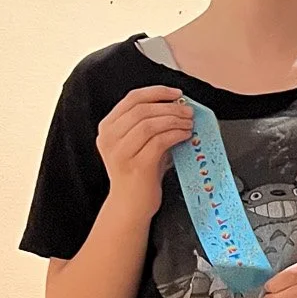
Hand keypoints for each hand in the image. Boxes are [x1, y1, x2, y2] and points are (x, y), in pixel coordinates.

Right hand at [97, 87, 193, 218]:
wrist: (130, 205)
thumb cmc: (138, 173)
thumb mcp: (139, 143)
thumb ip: (150, 123)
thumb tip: (178, 106)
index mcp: (107, 128)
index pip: (132, 99)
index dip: (157, 92)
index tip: (176, 94)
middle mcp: (109, 138)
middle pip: (142, 109)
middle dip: (170, 107)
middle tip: (188, 111)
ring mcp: (120, 153)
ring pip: (150, 124)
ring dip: (174, 120)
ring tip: (189, 123)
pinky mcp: (135, 166)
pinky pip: (159, 141)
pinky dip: (175, 134)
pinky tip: (186, 135)